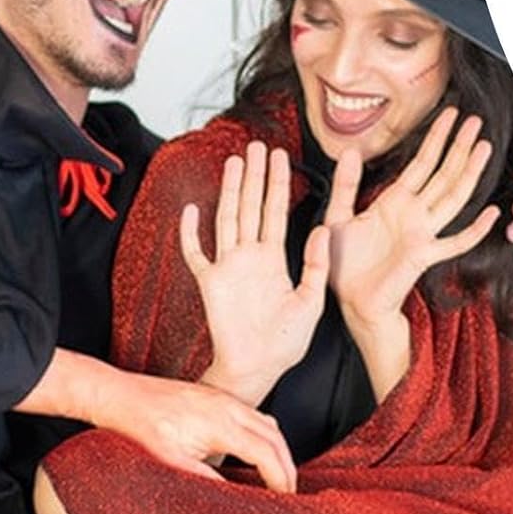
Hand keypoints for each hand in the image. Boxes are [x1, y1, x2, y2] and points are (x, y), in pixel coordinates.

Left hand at [97, 371, 297, 490]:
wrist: (118, 396)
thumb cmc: (137, 425)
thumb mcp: (170, 461)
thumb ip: (206, 479)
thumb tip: (233, 498)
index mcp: (221, 423)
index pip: (267, 452)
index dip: (281, 478)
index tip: (285, 498)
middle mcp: (228, 406)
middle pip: (276, 437)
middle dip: (287, 466)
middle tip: (288, 492)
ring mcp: (223, 399)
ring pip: (268, 424)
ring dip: (278, 449)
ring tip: (276, 475)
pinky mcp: (216, 397)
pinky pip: (253, 415)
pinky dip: (264, 435)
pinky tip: (255, 451)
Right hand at [180, 142, 329, 405]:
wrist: (259, 368)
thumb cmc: (287, 341)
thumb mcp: (311, 301)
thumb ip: (315, 265)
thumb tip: (321, 232)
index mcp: (275, 259)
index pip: (276, 211)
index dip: (278, 183)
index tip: (280, 156)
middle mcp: (251, 257)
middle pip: (250, 206)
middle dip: (254, 176)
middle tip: (256, 146)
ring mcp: (228, 267)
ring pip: (227, 219)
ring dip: (229, 191)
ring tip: (234, 163)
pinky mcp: (210, 284)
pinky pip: (196, 254)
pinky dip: (191, 233)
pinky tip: (191, 211)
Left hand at [324, 106, 499, 327]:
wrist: (350, 302)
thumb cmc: (344, 265)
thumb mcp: (337, 217)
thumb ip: (345, 185)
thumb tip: (350, 150)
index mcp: (395, 202)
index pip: (422, 162)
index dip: (437, 137)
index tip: (451, 114)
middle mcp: (414, 214)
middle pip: (443, 173)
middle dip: (459, 146)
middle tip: (476, 121)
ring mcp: (423, 234)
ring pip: (453, 197)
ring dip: (469, 173)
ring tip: (484, 148)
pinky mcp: (424, 256)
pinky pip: (455, 242)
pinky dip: (475, 230)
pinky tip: (492, 214)